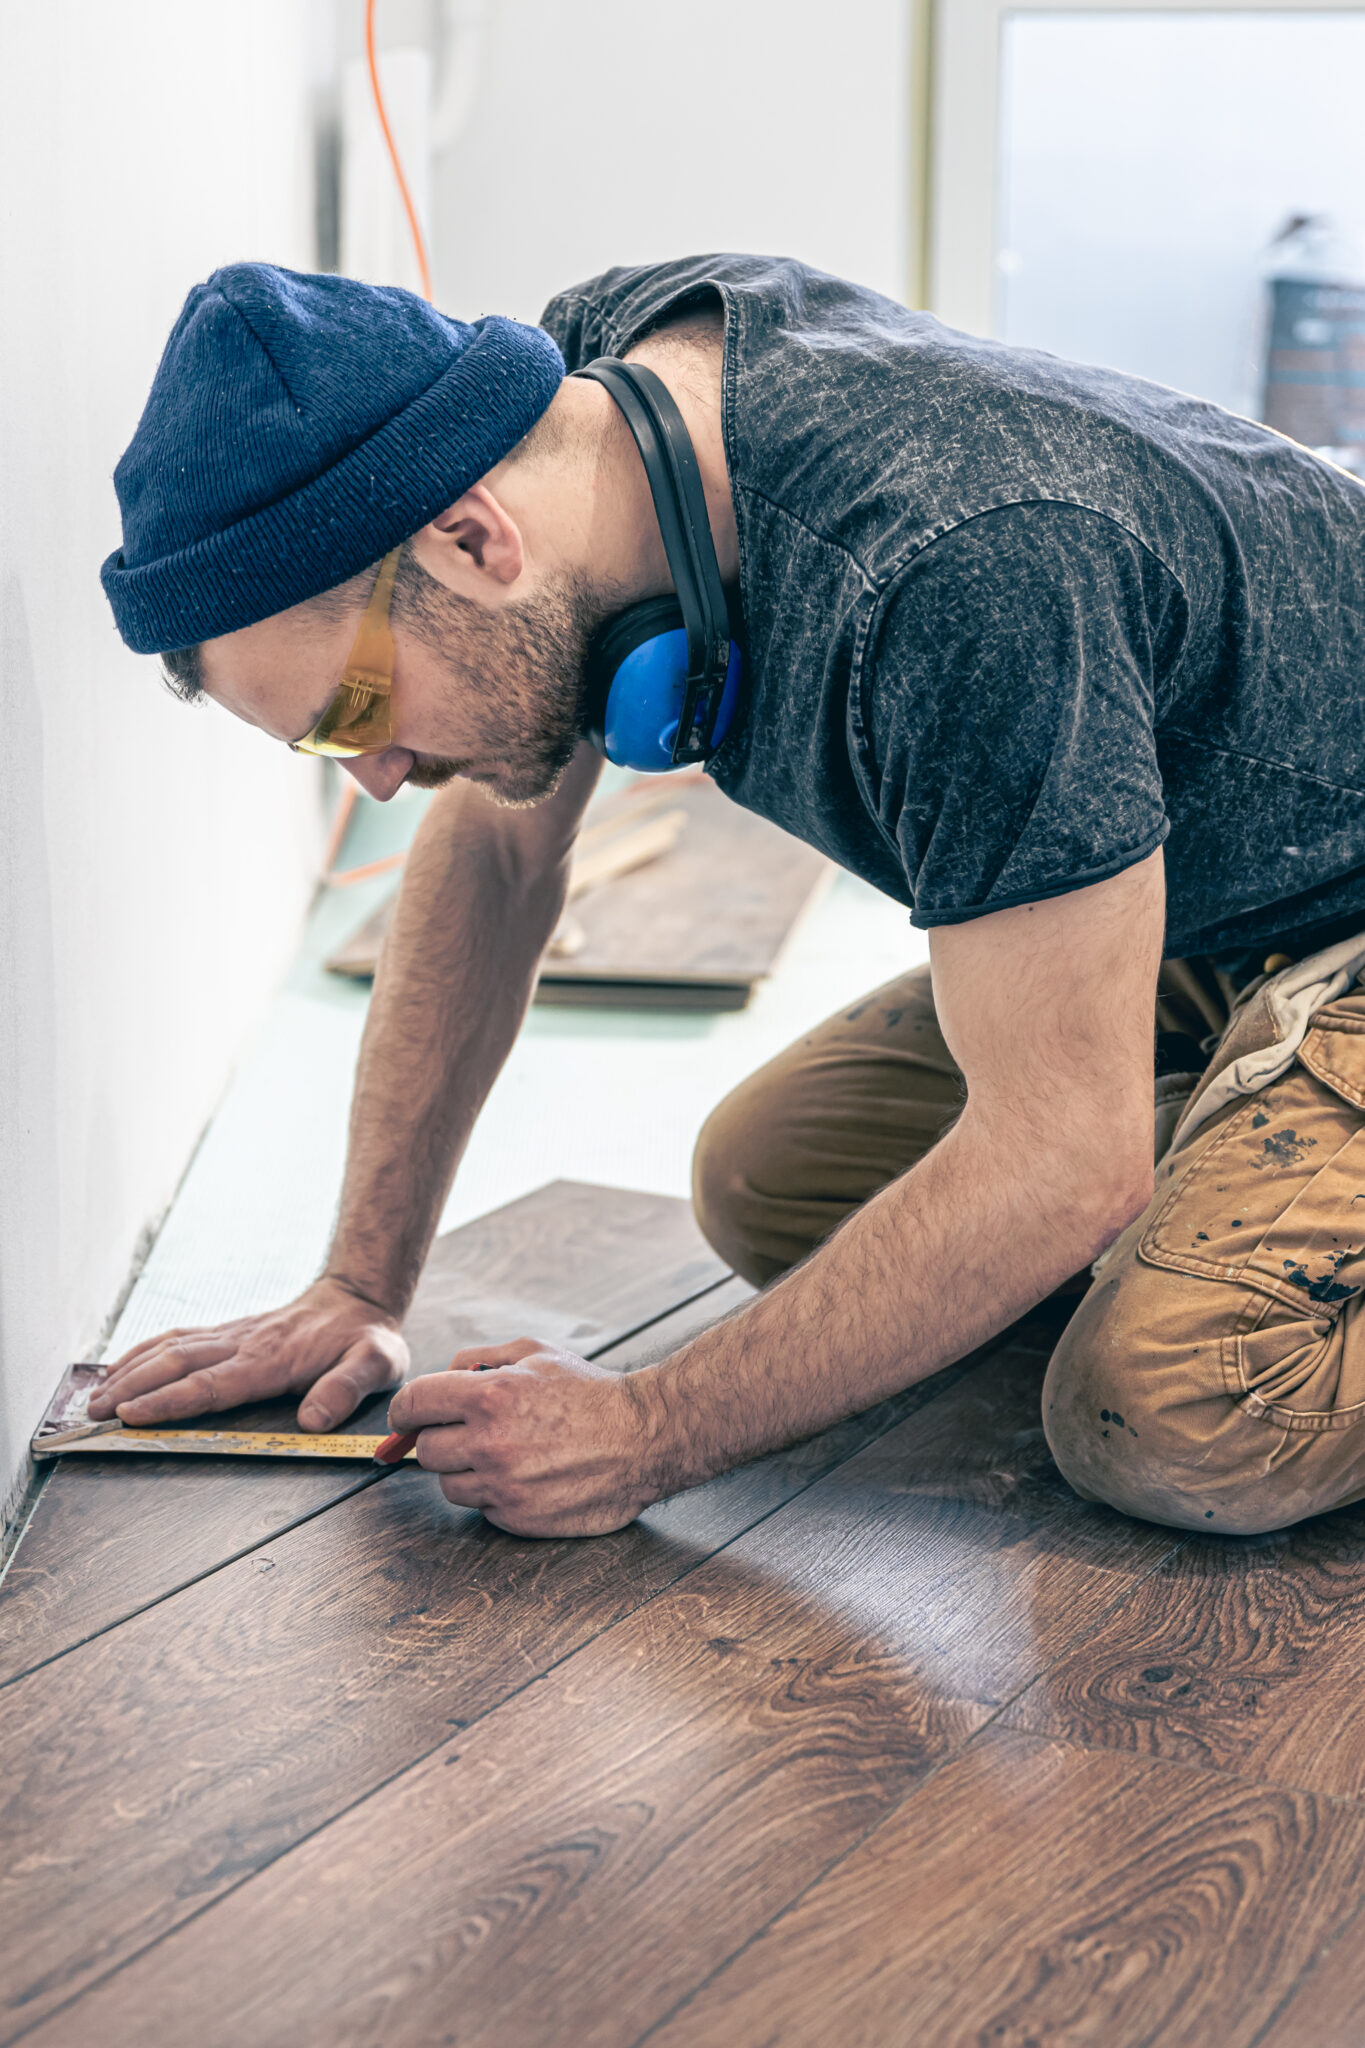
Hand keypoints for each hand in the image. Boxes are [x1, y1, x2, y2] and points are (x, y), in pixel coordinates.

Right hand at [87, 1278, 408, 1429]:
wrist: (359, 1297)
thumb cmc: (366, 1339)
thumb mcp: (377, 1363)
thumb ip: (347, 1388)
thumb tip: (313, 1419)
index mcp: (273, 1359)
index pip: (212, 1384)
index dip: (170, 1400)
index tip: (132, 1414)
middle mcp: (244, 1344)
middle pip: (177, 1363)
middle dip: (132, 1388)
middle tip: (94, 1414)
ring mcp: (233, 1334)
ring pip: (171, 1347)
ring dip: (130, 1370)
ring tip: (94, 1395)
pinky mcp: (229, 1332)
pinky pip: (179, 1338)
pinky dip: (144, 1351)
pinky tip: (120, 1367)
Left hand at [387, 1339, 664, 1537]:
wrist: (644, 1437)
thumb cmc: (590, 1392)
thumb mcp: (535, 1352)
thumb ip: (479, 1359)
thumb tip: (441, 1376)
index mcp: (488, 1396)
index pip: (412, 1406)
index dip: (405, 1412)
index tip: (409, 1418)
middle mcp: (490, 1443)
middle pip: (427, 1450)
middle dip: (442, 1438)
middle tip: (471, 1432)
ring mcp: (503, 1486)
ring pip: (450, 1485)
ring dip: (467, 1470)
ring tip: (506, 1454)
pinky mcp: (519, 1518)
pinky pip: (483, 1509)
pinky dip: (496, 1494)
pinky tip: (527, 1475)